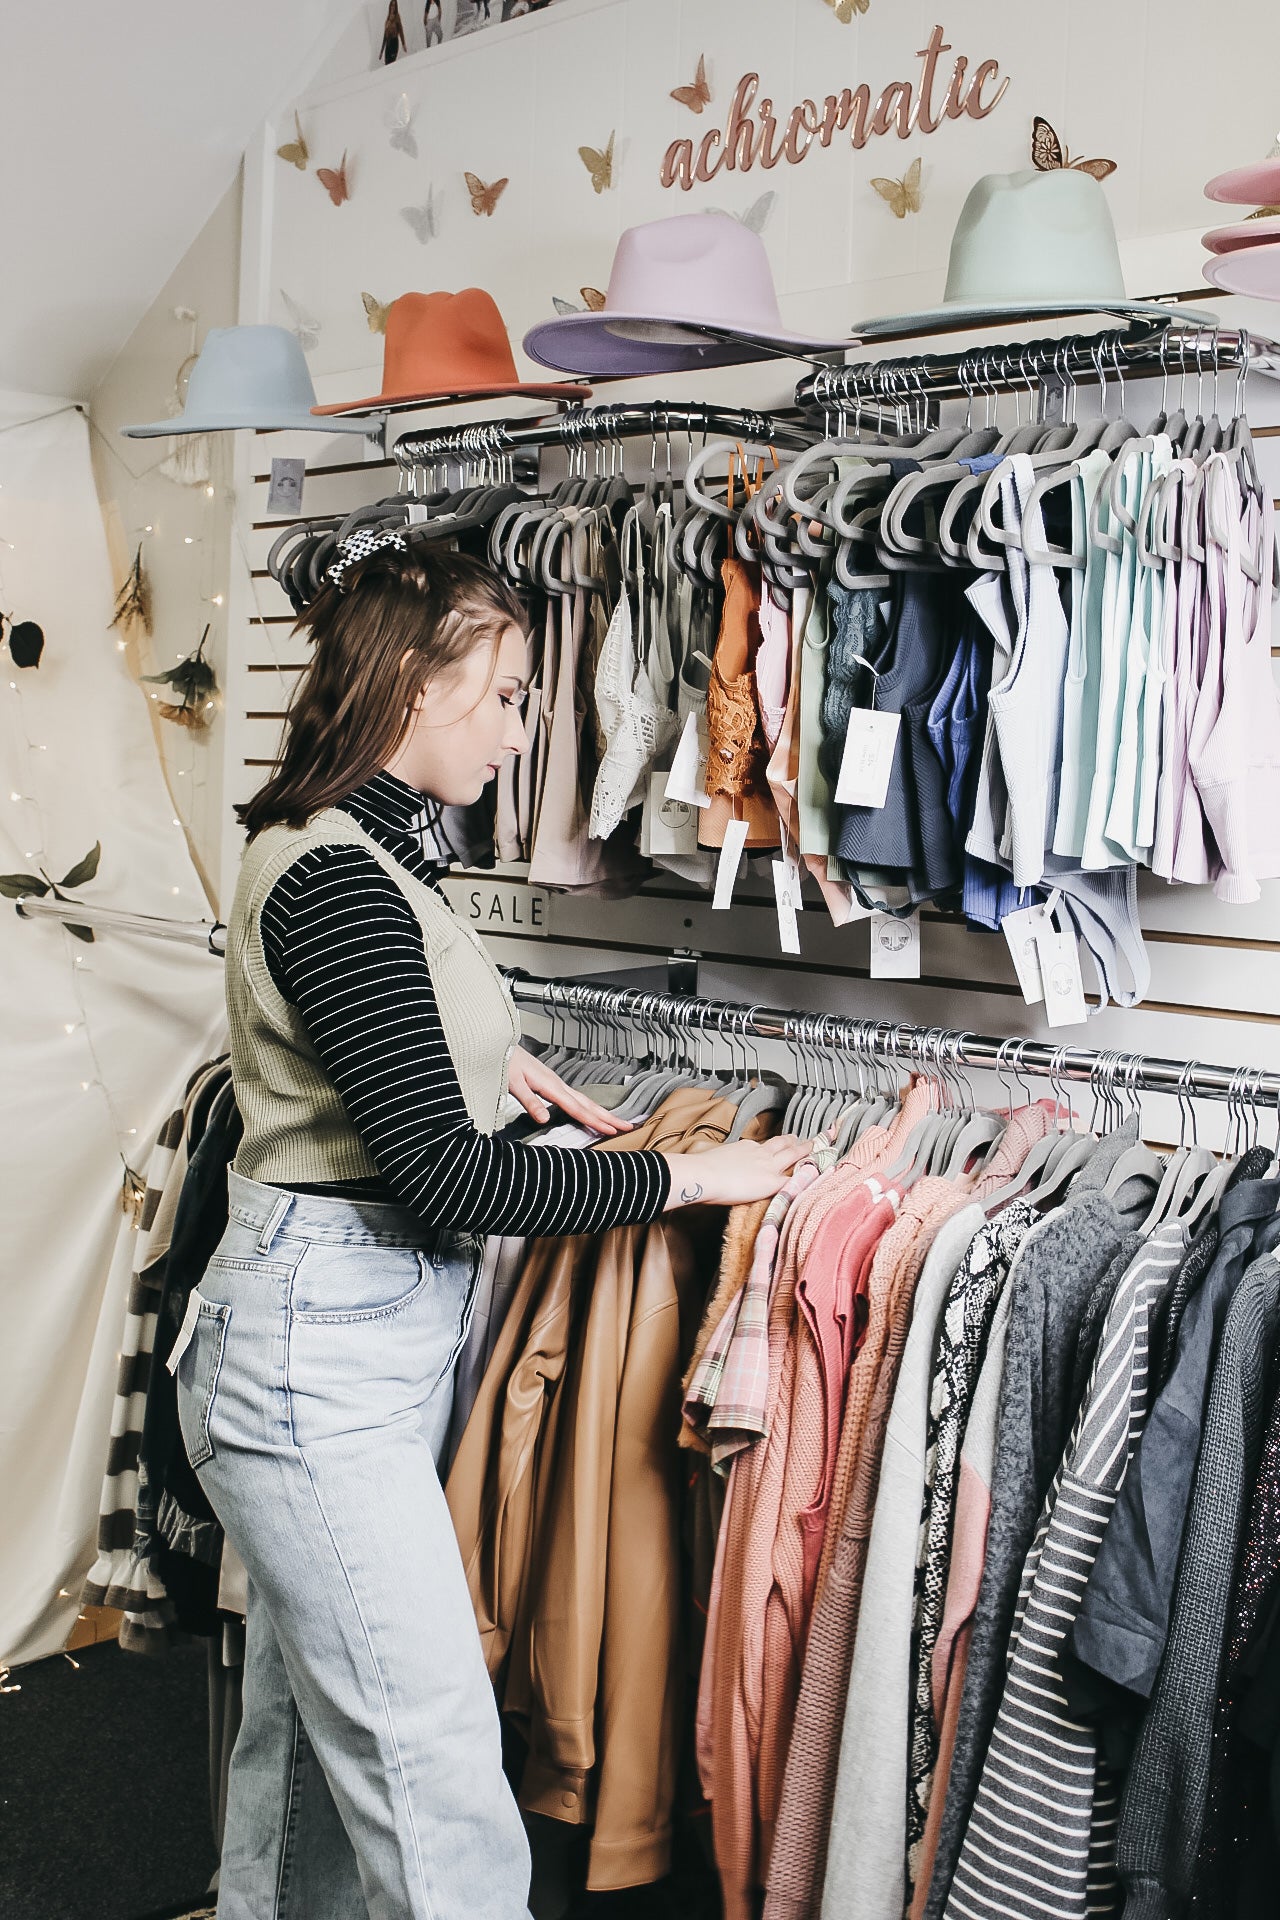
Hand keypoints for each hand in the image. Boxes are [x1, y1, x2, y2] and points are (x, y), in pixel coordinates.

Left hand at [507, 1044, 633, 1137]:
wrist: (498, 1045)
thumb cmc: (504, 1062)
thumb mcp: (513, 1084)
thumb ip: (530, 1102)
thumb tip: (545, 1119)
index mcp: (550, 1085)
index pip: (577, 1108)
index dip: (594, 1120)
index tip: (611, 1130)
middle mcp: (557, 1083)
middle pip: (587, 1104)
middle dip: (608, 1116)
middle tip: (627, 1126)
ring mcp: (556, 1082)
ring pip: (584, 1100)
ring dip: (601, 1111)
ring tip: (616, 1121)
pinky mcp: (551, 1083)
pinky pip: (575, 1097)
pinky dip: (588, 1106)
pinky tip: (590, 1110)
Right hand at [662, 1135, 809, 1210]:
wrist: (703, 1174)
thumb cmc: (700, 1167)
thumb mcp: (708, 1156)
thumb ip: (712, 1157)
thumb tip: (699, 1159)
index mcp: (745, 1147)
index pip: (764, 1146)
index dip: (774, 1145)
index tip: (779, 1143)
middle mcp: (760, 1153)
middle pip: (782, 1144)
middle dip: (795, 1142)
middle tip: (806, 1139)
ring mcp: (768, 1166)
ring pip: (794, 1155)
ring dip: (805, 1151)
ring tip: (815, 1148)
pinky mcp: (772, 1181)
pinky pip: (795, 1178)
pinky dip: (807, 1175)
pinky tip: (817, 1174)